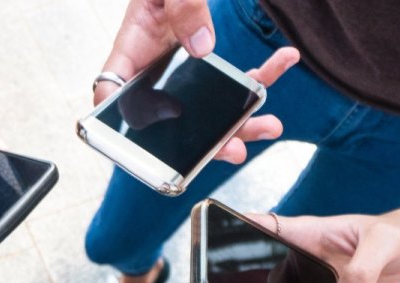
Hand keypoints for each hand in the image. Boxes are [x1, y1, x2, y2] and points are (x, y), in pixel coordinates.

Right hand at [95, 0, 298, 163]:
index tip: (145, 148)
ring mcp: (182, 74)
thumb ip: (181, 7)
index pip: (113, 96)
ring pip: (207, 113)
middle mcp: (154, 72)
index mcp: (131, 52)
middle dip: (206, 144)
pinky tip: (286, 58)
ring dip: (241, 124)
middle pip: (172, 122)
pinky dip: (264, 75)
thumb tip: (203, 48)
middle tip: (233, 151)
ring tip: (271, 126)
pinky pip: (236, 81)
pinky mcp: (208, 65)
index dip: (124, 127)